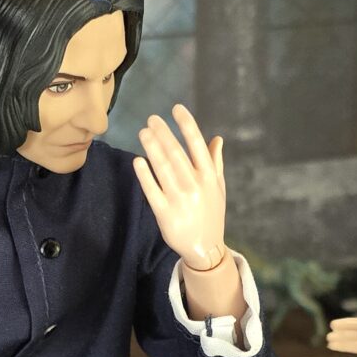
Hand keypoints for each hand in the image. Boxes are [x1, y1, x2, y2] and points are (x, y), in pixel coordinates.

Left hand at [133, 104, 225, 269]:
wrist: (205, 247)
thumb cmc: (211, 213)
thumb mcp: (218, 188)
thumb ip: (215, 162)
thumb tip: (217, 138)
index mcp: (209, 177)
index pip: (197, 145)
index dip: (186, 125)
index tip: (176, 108)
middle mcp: (195, 186)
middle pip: (176, 154)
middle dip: (163, 134)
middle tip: (151, 119)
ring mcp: (179, 199)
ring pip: (163, 169)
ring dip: (152, 148)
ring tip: (143, 132)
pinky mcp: (164, 213)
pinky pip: (152, 190)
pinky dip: (145, 174)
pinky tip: (138, 160)